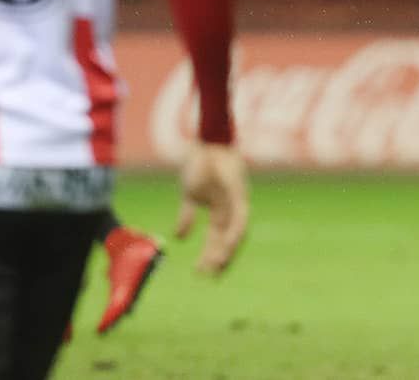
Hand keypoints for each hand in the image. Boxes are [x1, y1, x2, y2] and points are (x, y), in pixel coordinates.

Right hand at [175, 142, 248, 274]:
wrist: (206, 141)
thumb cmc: (198, 165)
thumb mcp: (189, 194)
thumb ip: (186, 216)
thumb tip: (179, 238)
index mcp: (221, 210)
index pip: (218, 238)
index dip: (211, 255)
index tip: (202, 272)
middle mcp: (232, 207)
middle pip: (228, 239)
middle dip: (220, 258)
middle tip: (211, 277)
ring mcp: (237, 200)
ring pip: (237, 231)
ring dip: (229, 249)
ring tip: (218, 266)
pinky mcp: (238, 192)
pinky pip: (240, 216)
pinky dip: (235, 231)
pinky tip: (229, 243)